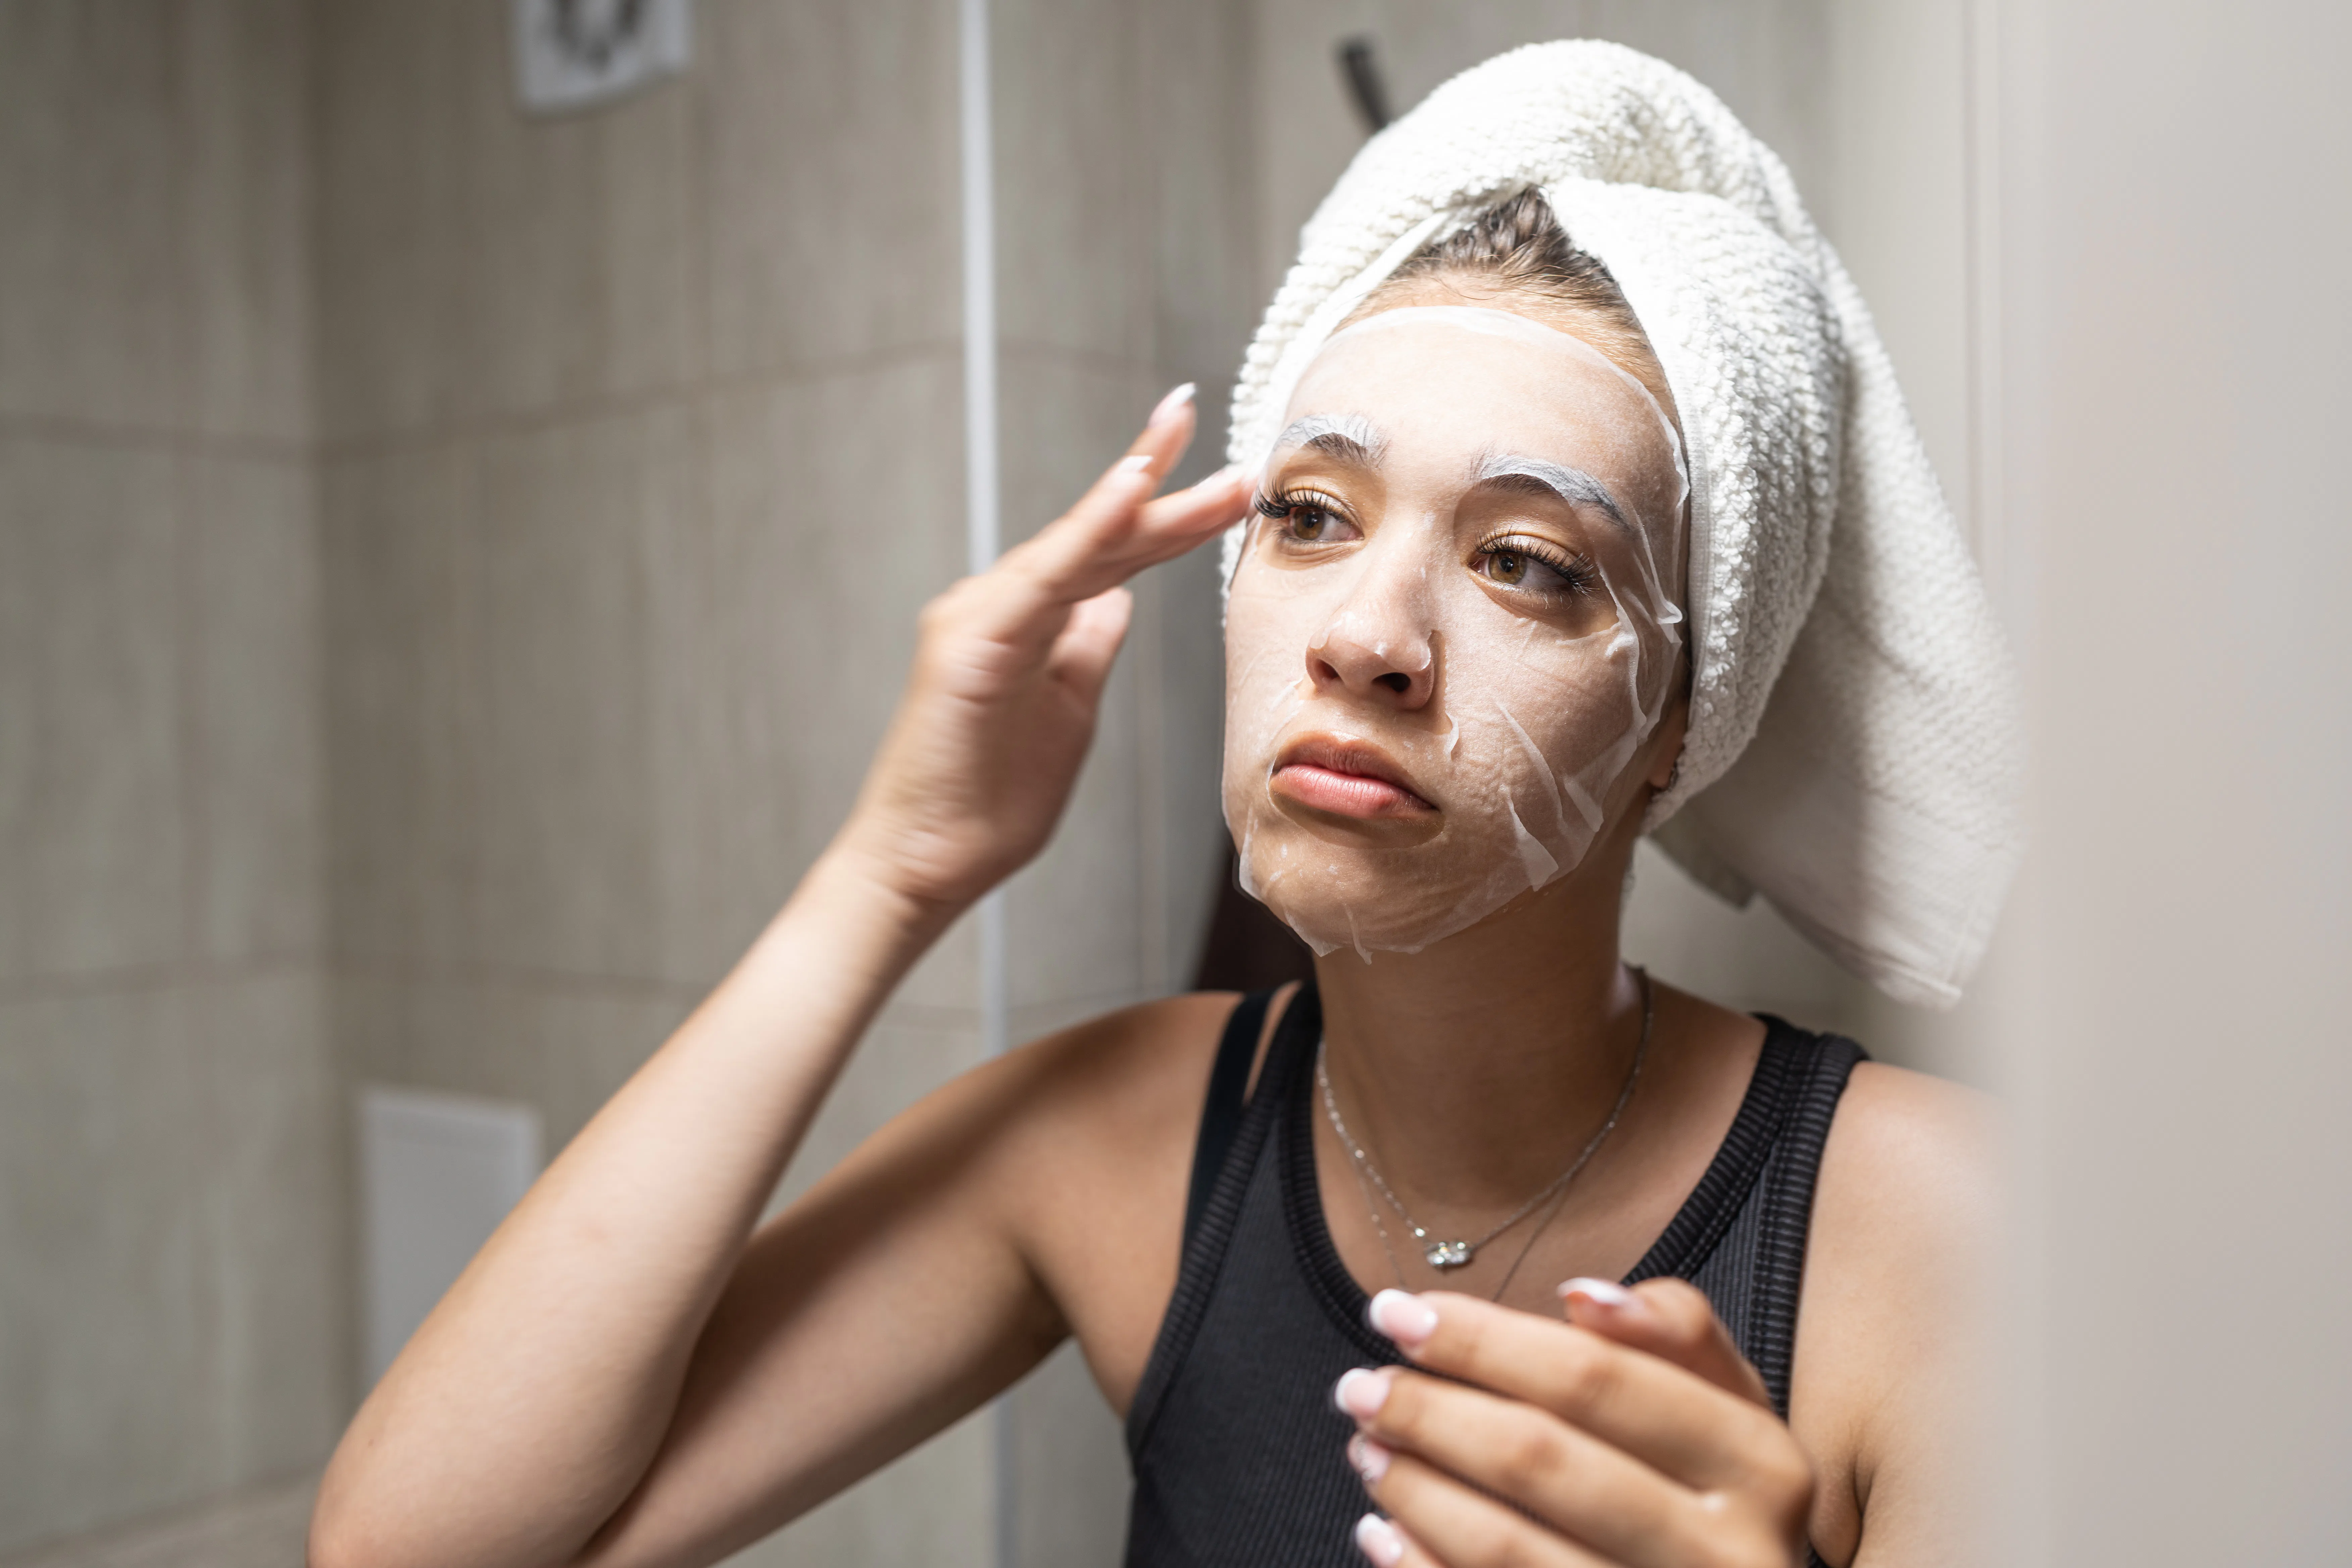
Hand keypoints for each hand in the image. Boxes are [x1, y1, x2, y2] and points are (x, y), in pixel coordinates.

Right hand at [835, 387, 1250, 911]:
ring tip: (1192, 448)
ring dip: (1137, 494)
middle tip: (1212, 426)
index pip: (1109, 553)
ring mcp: (979, 617)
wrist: (921, 864)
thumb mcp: (1066, 714)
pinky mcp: (968, 644)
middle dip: (1163, 485)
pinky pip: (1041, 578)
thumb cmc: (985, 800)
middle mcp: (1000, 604)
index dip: (1165, 510)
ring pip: (1074, 546)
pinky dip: (1086, 531)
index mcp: (1028, 622)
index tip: (1225, 475)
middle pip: (1099, 537)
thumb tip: (1118, 602)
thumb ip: (1086, 651)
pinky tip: (1128, 492)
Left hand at [1334, 1280, 1814, 1567]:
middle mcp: (1730, 1556)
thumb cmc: (1715, 1494)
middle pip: (1539, 1460)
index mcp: (1761, 1467)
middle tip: (1358, 1386)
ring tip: (1366, 1448)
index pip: (1594, 1379)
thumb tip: (1585, 1297)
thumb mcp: (1726, 1406)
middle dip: (1430, 1412)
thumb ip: (1675, 1335)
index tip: (1396, 1310)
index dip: (1482, 1340)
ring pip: (1506, 1547)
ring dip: (1415, 1490)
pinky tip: (1382, 1532)